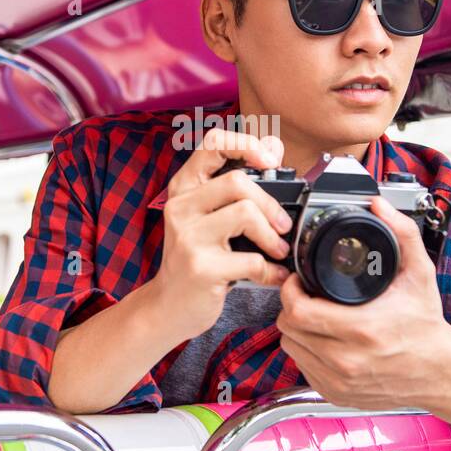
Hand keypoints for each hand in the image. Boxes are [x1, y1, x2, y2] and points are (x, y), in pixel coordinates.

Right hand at [149, 128, 292, 342]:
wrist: (167, 307)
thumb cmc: (195, 258)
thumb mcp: (208, 217)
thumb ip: (236, 185)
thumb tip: (273, 147)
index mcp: (184, 188)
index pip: (212, 143)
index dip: (246, 144)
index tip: (269, 163)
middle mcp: (181, 208)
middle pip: (238, 181)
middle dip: (271, 203)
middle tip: (282, 225)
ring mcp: (188, 238)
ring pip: (246, 214)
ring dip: (273, 237)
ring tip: (278, 251)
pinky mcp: (201, 268)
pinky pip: (252, 260)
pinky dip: (271, 270)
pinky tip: (272, 276)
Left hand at [277, 195, 450, 420]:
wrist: (442, 373)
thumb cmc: (427, 327)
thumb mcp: (419, 274)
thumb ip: (401, 233)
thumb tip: (380, 205)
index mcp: (363, 330)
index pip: (298, 311)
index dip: (290, 290)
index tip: (298, 279)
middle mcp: (347, 360)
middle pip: (289, 328)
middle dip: (291, 306)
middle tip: (305, 294)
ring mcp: (339, 381)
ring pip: (290, 348)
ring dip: (296, 328)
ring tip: (314, 315)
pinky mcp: (336, 394)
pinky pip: (302, 367)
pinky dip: (306, 351)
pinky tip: (323, 338)